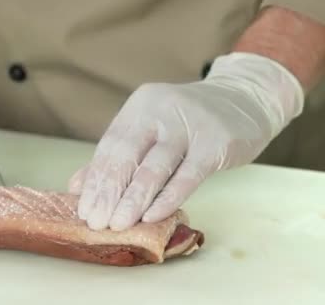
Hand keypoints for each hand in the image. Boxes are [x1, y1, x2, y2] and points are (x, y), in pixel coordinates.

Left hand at [68, 52, 304, 230]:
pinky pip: (187, 176)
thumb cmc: (192, 121)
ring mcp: (191, 125)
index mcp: (141, 105)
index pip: (111, 145)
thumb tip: (78, 186)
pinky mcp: (216, 142)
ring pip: (155, 168)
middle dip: (109, 192)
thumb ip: (118, 156)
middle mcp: (162, 109)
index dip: (95, 179)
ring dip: (134, 200)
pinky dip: (168, 198)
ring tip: (118, 225)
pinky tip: (152, 217)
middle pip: (128, 155)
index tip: (83, 209)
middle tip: (96, 222)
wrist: (245, 99)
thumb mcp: (154, 129)